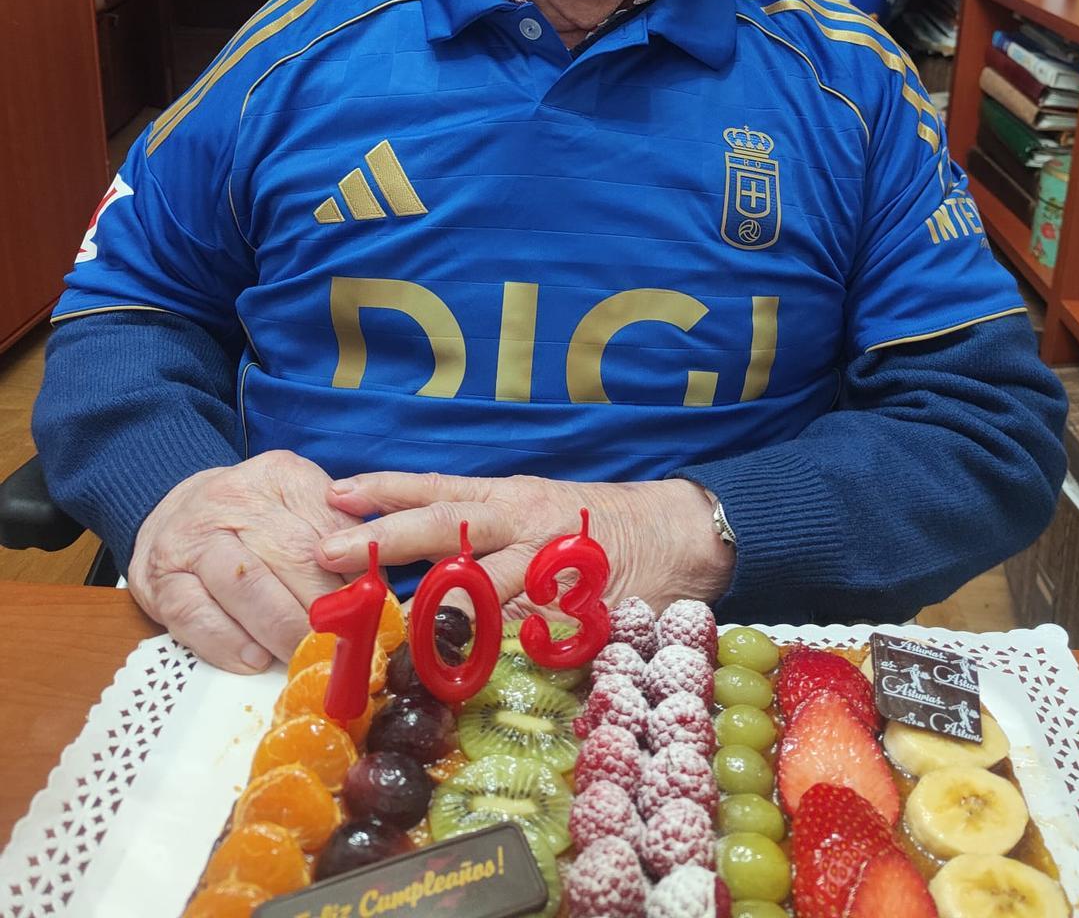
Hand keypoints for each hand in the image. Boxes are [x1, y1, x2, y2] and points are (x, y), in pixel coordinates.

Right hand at [128, 450, 361, 672]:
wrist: (172, 510)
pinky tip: (255, 660)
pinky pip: (198, 617)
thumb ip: (336, 531)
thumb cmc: (250, 517)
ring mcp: (192, 539)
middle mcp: (234, 499)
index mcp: (280, 476)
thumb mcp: (296, 503)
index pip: (330, 522)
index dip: (355, 570)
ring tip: (305, 654)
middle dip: (325, 606)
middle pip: (294, 555)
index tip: (371, 605)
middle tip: (346, 642)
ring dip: (283, 628)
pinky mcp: (161, 582)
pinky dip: (231, 644)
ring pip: (248, 585)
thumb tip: (375, 582)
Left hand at [317, 471, 733, 612]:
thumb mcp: (531, 511)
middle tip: (327, 551)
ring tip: (379, 624)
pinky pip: (527, 628)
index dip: (385, 490)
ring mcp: (546, 562)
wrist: (675, 531)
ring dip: (429, 603)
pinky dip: (496, 646)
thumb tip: (409, 563)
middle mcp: (520, 520)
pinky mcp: (574, 602)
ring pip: (479, 578)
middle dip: (382, 537)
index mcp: (506, 497)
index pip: (435, 488)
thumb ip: (479, 533)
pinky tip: (462, 666)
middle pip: (442, 524)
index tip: (333, 493)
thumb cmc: (590, 526)